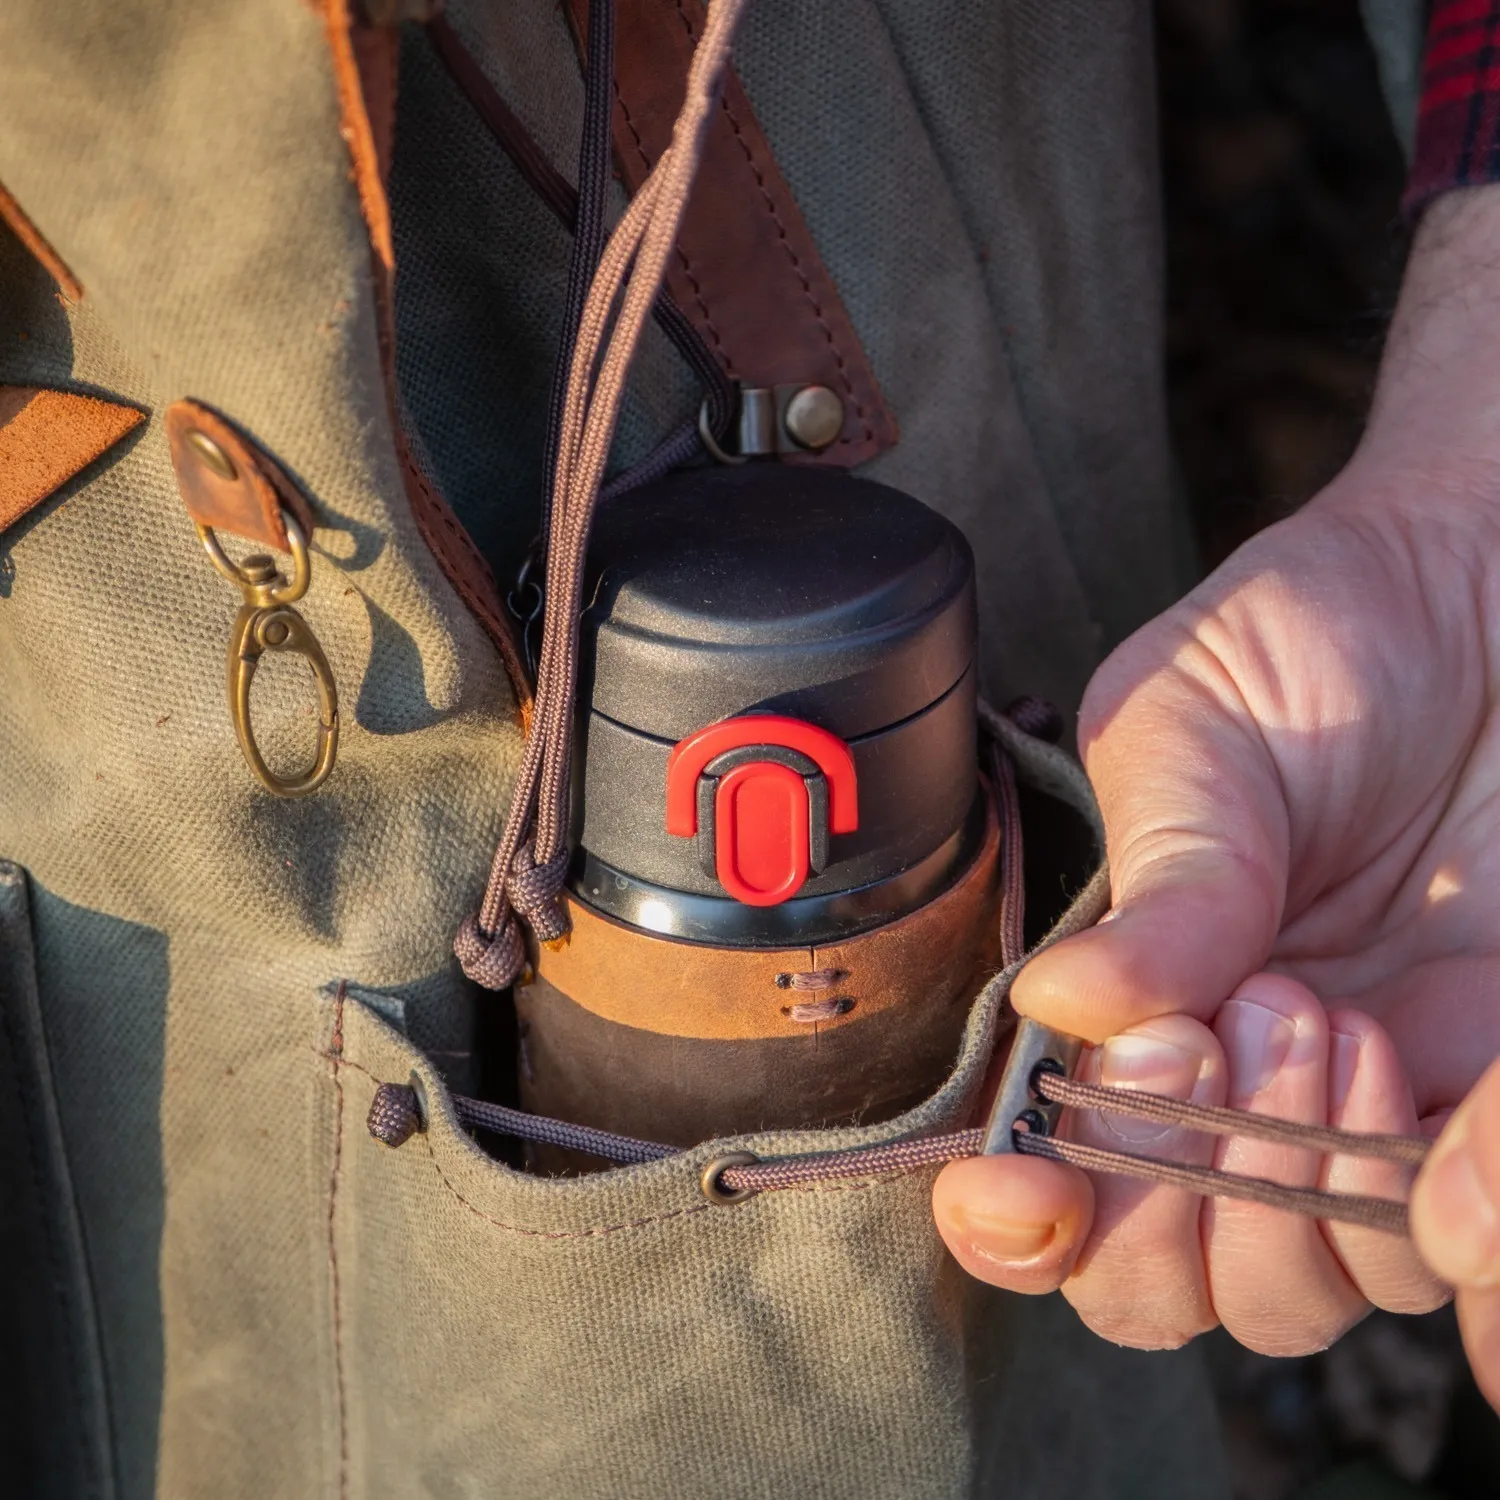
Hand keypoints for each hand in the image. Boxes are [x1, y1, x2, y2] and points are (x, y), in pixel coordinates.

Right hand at [934, 185, 1499, 1352]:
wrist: (1486, 582)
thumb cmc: (1318, 635)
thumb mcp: (1191, 724)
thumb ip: (1155, 874)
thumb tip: (1066, 1005)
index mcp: (1124, 992)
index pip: (1048, 1172)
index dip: (1021, 1224)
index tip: (1033, 1193)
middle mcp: (1231, 1074)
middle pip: (1171, 1283)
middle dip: (1172, 1201)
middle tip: (1207, 1037)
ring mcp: (1368, 1100)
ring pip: (1316, 1290)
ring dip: (1310, 1191)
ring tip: (1329, 1012)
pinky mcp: (1494, 1090)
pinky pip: (1474, 1234)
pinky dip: (1470, 1219)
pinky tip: (1462, 1140)